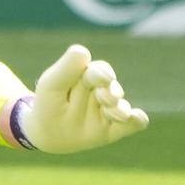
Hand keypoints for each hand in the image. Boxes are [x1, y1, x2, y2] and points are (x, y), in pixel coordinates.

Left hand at [16, 44, 147, 153]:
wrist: (46, 132)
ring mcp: (109, 111)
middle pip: (111, 89)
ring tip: (115, 113)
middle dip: (109, 92)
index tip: (104, 79)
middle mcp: (103, 92)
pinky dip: (137, 120)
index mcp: (89, 76)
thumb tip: (84, 52)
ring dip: (119, 109)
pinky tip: (138, 118)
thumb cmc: (48, 103)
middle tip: (105, 98)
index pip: (100, 71)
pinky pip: (133, 124)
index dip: (101, 74)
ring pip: (122, 107)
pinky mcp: (113, 130)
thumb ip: (67, 68)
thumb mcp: (51, 84)